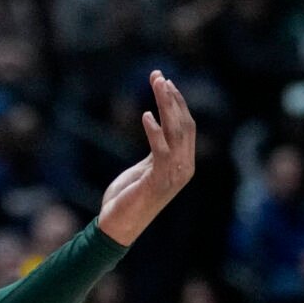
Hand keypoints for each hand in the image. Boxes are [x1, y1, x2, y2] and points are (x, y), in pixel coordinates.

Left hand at [97, 71, 195, 246]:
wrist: (117, 226)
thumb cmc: (127, 198)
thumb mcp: (145, 169)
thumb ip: (156, 149)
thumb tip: (158, 125)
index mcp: (183, 163)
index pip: (186, 126)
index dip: (177, 102)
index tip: (164, 81)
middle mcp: (184, 168)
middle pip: (184, 124)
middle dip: (172, 98)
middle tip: (158, 76)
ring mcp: (173, 175)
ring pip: (175, 132)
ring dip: (165, 106)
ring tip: (156, 85)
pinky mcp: (158, 181)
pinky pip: (160, 150)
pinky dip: (154, 132)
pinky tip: (146, 116)